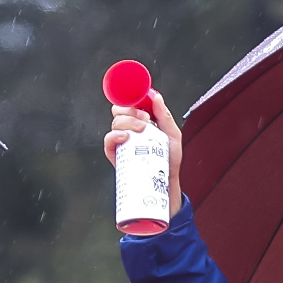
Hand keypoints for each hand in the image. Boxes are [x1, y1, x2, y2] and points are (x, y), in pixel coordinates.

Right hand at [103, 88, 183, 216]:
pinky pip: (109, 140)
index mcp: (142, 121)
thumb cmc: (168, 161)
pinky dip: (115, 135)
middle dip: (132, 110)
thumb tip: (157, 97)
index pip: (131, 103)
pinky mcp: (116, 153)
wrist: (165, 185)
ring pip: (115, 122)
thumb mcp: (173, 136)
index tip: (144, 103)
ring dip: (128, 122)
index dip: (134, 98)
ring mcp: (122, 141)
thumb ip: (165, 116)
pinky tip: (125, 137)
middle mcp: (130, 129)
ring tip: (140, 130)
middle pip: (120, 109)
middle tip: (145, 119)